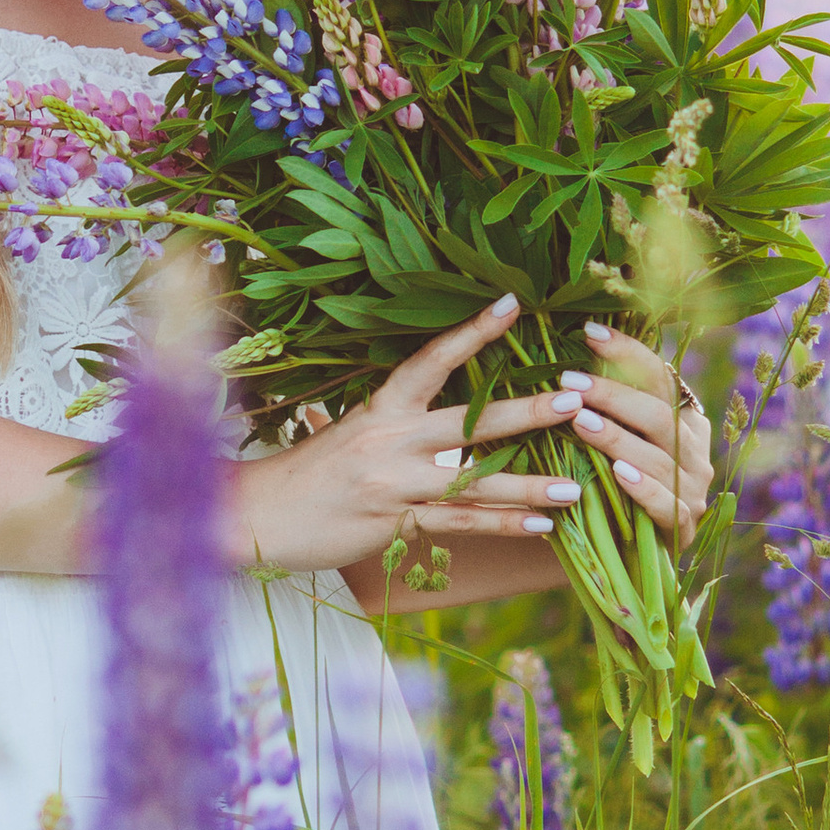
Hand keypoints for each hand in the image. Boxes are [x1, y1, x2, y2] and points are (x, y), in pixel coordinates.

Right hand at [230, 293, 582, 576]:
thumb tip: (429, 409)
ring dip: (529, 484)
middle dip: (527, 412)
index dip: (473, 332)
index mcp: (378, 407)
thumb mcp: (343, 432)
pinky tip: (541, 525)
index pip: (432, 359)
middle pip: (470, 422)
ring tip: (576, 485)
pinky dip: (502, 525)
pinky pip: (458, 525)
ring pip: (473, 482)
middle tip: (575, 399)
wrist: (253, 516)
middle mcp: (389, 439)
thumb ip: (389, 420)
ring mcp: (393, 483)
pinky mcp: (393, 524)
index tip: (513, 304)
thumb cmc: (303, 474)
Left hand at [540, 323, 714, 548]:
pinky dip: (642, 488)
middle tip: (569, 382)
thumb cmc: (607, 479)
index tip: (588, 332)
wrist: (619, 547)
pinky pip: (667, 504)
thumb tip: (562, 344)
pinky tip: (617, 473)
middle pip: (658, 414)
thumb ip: (602, 401)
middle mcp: (694, 449)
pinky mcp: (683, 526)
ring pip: (659, 457)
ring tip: (579, 421)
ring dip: (617, 437)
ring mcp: (693, 489)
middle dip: (612, 395)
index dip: (626, 352)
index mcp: (683, 418)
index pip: (659, 376)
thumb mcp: (608, 436)